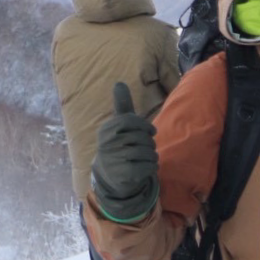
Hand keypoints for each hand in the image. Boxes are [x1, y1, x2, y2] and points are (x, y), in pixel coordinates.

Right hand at [91, 83, 158, 222]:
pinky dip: (152, 168)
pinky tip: (143, 169)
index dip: (145, 126)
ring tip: (142, 159)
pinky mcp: (125, 175)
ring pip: (150, 152)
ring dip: (152, 156)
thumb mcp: (119, 126)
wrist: (111, 176)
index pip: (131, 121)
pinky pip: (150, 167)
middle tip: (142, 149)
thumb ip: (122, 105)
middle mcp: (108, 144)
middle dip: (149, 144)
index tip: (150, 131)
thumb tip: (119, 83)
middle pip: (144, 138)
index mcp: (107, 130)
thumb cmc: (120, 145)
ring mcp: (115, 160)